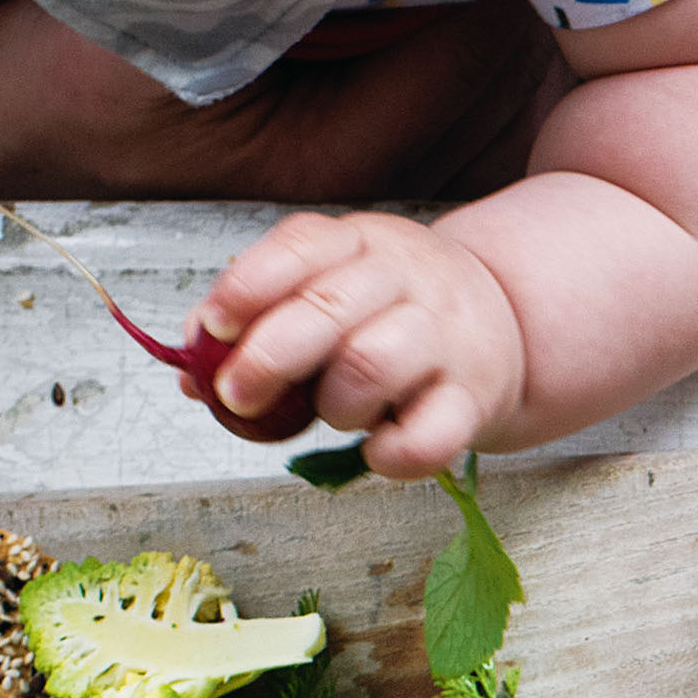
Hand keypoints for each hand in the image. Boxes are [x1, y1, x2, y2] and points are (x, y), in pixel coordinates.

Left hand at [203, 212, 533, 478]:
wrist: (508, 321)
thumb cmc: (394, 311)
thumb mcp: (332, 287)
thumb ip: (260, 318)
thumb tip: (190, 369)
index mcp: (362, 243)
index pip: (298, 249)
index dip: (245, 290)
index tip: (213, 330)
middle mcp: (409, 279)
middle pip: (327, 311)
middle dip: (266, 360)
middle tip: (237, 397)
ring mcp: (448, 337)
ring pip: (372, 366)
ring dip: (332, 404)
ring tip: (333, 412)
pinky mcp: (475, 398)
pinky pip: (427, 437)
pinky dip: (388, 455)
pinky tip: (375, 449)